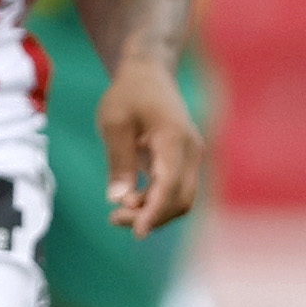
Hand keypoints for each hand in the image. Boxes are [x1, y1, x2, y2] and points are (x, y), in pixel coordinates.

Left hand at [97, 64, 202, 234]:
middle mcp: (191, 150)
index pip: (171, 183)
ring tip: (117, 215)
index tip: (137, 232)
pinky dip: (156, 203)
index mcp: (175, 138)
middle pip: (181, 198)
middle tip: (114, 219)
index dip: (155, 211)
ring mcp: (192, 157)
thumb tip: (119, 199)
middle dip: (151, 217)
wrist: (149, 75)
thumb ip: (119, 161)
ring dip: (154, 213)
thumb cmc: (128, 95)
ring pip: (181, 199)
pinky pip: (176, 191)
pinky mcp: (185, 163)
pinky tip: (130, 203)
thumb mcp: (114, 123)